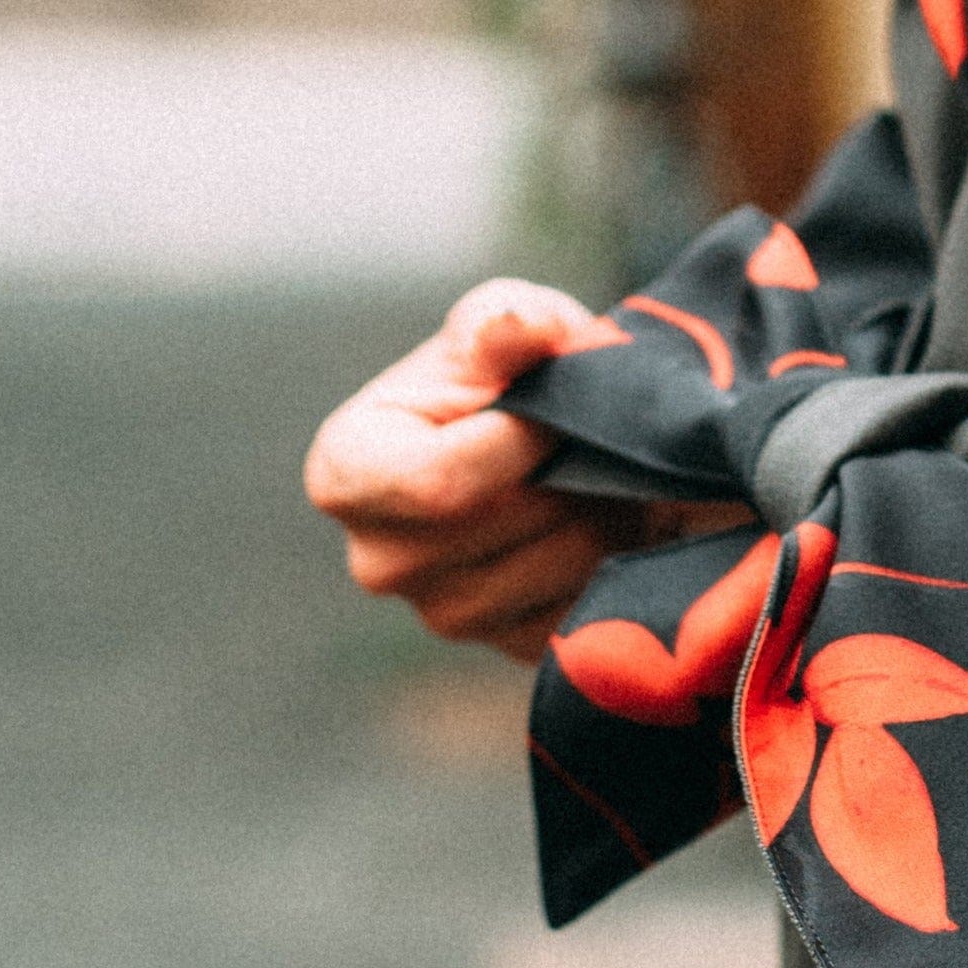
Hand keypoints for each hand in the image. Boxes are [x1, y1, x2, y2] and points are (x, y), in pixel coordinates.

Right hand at [303, 279, 745, 664]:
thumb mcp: (502, 321)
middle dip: (574, 470)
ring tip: (605, 470)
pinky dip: (620, 557)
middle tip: (598, 436)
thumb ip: (505, 320)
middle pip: (507, 526)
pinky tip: (612, 518)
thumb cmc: (510, 371)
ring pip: (562, 564)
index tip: (555, 411)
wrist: (555, 440)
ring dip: (609, 508)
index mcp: (347, 474)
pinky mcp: (513, 647)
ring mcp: (446, 616)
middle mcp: (381, 562)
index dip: (516, 443)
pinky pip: (591, 606)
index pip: (437, 483)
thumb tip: (517, 327)